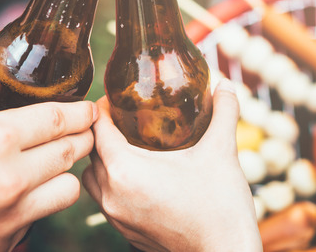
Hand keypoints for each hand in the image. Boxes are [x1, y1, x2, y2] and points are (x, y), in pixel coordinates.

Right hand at [0, 62, 96, 250]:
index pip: (59, 119)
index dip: (81, 111)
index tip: (89, 108)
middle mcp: (10, 179)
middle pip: (72, 153)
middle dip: (81, 137)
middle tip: (78, 130)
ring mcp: (7, 217)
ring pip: (66, 191)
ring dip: (64, 174)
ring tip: (49, 165)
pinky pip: (36, 221)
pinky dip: (35, 205)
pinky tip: (17, 195)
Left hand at [82, 80, 260, 251]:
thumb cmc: (221, 207)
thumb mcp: (222, 151)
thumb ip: (223, 112)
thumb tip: (225, 84)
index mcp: (125, 170)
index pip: (97, 128)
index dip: (103, 108)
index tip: (116, 97)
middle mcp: (112, 194)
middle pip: (90, 152)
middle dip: (103, 132)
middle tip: (124, 116)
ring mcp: (116, 217)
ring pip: (93, 178)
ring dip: (104, 160)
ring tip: (129, 146)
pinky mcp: (125, 232)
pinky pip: (106, 200)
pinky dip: (113, 183)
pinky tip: (139, 176)